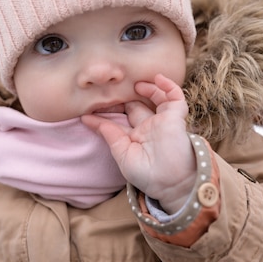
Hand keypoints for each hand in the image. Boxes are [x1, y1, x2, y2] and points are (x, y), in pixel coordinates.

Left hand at [81, 74, 195, 212]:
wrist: (173, 183)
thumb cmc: (148, 175)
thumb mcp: (123, 155)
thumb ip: (109, 135)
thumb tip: (89, 120)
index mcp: (135, 139)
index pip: (118, 122)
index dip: (104, 117)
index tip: (86, 113)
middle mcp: (149, 128)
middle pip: (134, 106)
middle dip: (122, 99)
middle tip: (109, 92)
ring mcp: (163, 121)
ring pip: (155, 98)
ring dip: (145, 89)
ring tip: (134, 84)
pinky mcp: (176, 116)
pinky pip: (175, 97)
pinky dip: (168, 86)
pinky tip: (158, 78)